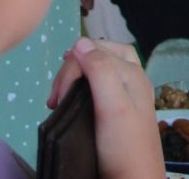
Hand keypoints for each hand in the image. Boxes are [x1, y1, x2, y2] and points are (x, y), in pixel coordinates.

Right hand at [47, 38, 162, 178]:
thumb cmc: (124, 146)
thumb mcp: (113, 106)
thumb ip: (100, 71)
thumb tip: (80, 42)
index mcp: (132, 73)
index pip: (94, 50)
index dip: (72, 67)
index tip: (58, 95)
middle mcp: (131, 79)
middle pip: (97, 55)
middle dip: (71, 70)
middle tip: (55, 99)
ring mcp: (126, 94)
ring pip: (97, 69)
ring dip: (75, 78)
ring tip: (60, 100)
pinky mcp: (119, 110)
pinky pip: (99, 85)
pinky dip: (82, 88)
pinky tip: (73, 102)